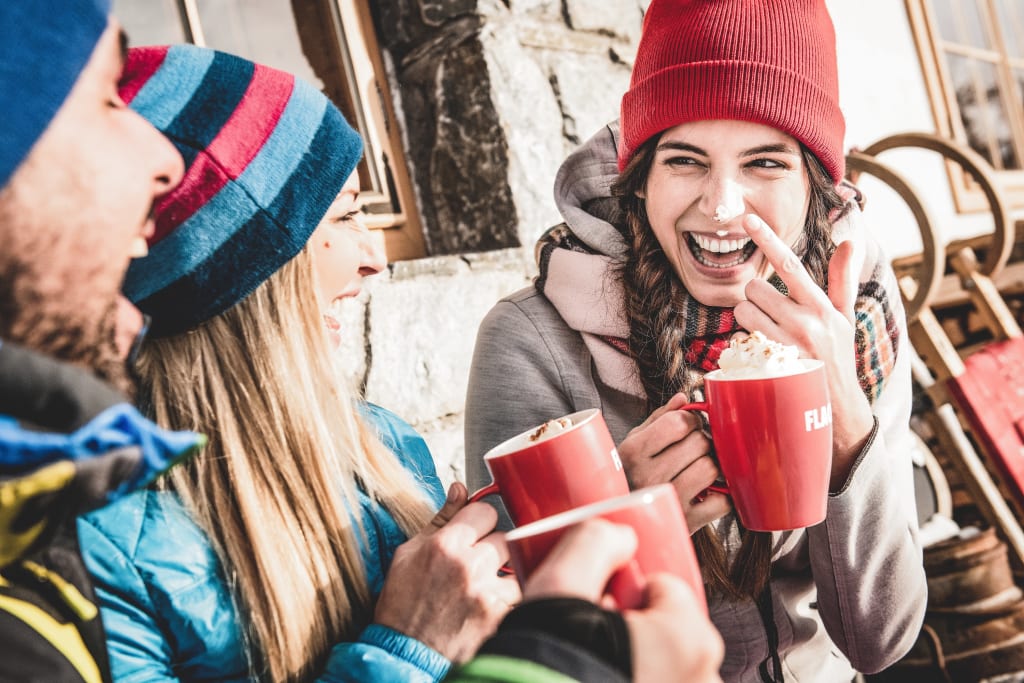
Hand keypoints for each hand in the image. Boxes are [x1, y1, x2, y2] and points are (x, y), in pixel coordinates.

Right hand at [374, 482, 520, 662]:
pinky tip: (488, 604)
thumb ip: (441, 518)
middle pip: (503, 537)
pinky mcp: (498, 615)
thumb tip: (460, 488)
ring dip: (503, 572)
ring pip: (515, 564)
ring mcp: (486, 592)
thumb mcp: (409, 553)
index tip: (475, 531)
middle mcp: (468, 565)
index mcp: (445, 545)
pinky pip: (518, 594)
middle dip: (491, 547)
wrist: (405, 653)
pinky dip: (507, 597)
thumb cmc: (403, 603)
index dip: (479, 521)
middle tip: (476, 563)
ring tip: (483, 586)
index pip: (485, 511)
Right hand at [523, 520, 722, 682]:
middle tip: (590, 633)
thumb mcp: (562, 584)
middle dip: (634, 629)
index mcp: (691, 640)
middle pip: (670, 634)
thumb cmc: (547, 661)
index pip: (666, 589)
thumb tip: (619, 535)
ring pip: (665, 670)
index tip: (598, 599)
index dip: (628, 588)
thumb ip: (594, 542)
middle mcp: (702, 680)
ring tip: (588, 664)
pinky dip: (633, 681)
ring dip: (635, 663)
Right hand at [617, 394, 730, 532]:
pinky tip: (708, 492)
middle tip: (695, 448)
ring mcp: (668, 500)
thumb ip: (659, 418)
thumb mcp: (634, 442)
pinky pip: (723, 502)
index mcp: (633, 452)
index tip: (688, 427)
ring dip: (712, 465)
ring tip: (700, 468)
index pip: (679, 422)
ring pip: (711, 468)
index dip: (690, 420)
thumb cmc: (629, 474)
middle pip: (700, 442)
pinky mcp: (687, 523)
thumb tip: (684, 398)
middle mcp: (648, 476)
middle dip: (702, 440)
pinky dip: (722, 496)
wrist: (620, 519)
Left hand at [735, 214, 874, 487]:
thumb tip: (850, 240)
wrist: (838, 410)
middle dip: (756, 297)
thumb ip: (842, 279)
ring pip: (744, 311)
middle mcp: (806, 323)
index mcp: (822, 307)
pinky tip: (761, 353)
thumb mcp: (845, 318)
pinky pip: (740, 339)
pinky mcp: (771, 366)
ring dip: (749, 318)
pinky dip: (745, 342)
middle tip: (771, 313)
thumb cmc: (839, 358)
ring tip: (769, 333)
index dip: (767, 239)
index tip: (747, 219)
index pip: (790, 265)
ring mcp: (787, 346)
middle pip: (755, 288)